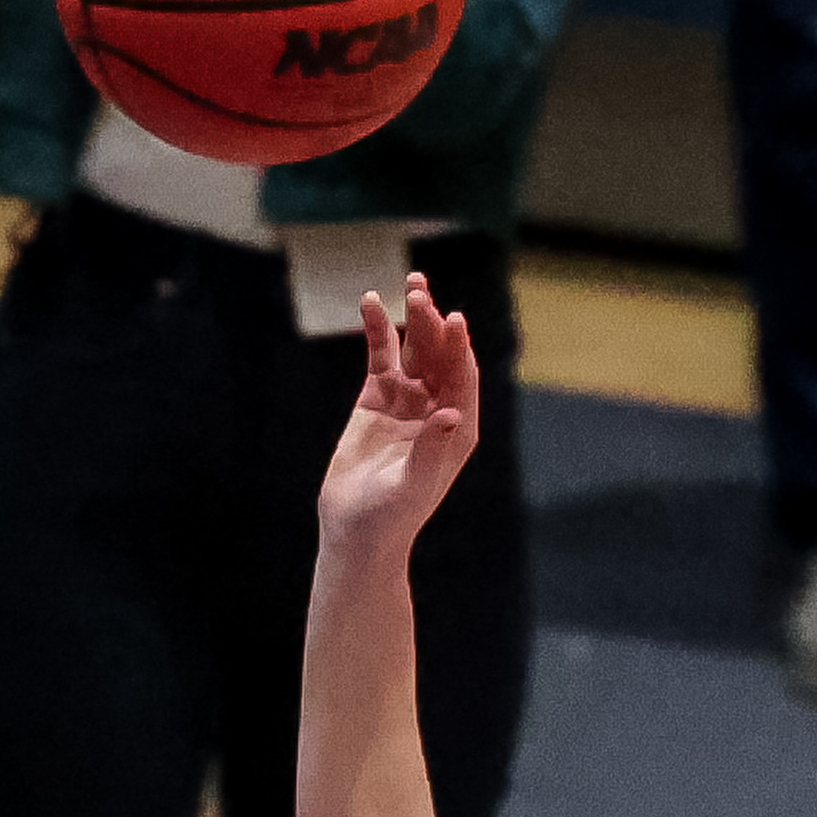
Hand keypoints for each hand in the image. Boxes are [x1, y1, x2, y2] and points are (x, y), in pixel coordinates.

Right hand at [317, 277, 479, 557]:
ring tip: (410, 284)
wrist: (354, 532)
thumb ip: (432, 449)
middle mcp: (437, 408)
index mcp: (456, 427)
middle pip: (439, 356)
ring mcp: (407, 401)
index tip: (453, 320)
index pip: (462, 377)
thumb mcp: (413, 485)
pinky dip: (378, 330)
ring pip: (414, 349)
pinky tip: (371, 303)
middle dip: (433, 324)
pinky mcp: (376, 399)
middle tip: (419, 294)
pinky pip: (381, 356)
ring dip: (414, 318)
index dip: (458, 348)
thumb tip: (449, 415)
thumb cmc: (390, 518)